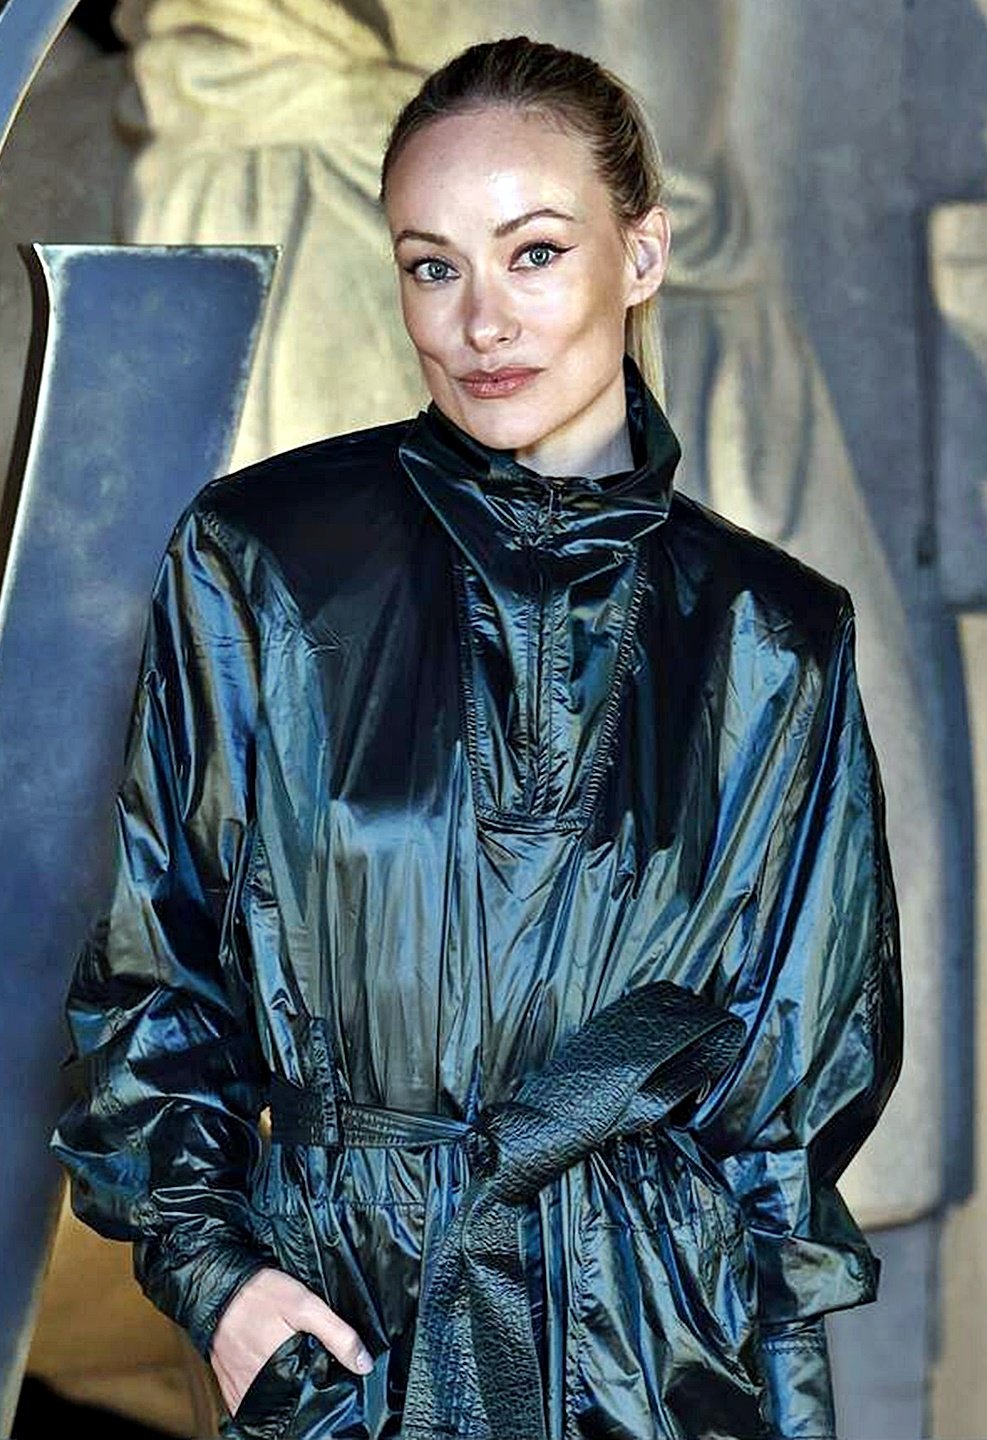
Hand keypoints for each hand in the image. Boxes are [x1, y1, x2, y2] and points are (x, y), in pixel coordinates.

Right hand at [209, 1266, 373, 1414]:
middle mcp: (262, 1388)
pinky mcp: (228, 1386)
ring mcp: (242, 1389)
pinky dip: (260, 1395)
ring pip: (270, 1404)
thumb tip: (363, 1364)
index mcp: (285, 1371)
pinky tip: (268, 1376)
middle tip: (305, 1364)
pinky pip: (247, 1404)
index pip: (312, 1395)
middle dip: (302, 1389)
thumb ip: (337, 1335)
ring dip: (281, 1393)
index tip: (329, 1372)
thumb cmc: (260, 1294)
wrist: (215, 1286)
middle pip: (291, 1402)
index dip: (324, 1385)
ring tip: (288, 1368)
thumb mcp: (306, 1305)